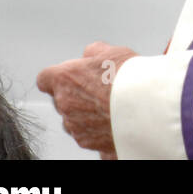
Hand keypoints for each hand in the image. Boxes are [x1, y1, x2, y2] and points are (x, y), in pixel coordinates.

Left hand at [36, 41, 136, 158]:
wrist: (147, 107)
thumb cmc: (130, 78)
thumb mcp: (112, 51)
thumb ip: (94, 51)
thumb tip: (90, 54)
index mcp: (65, 79)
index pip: (45, 78)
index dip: (58, 77)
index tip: (72, 76)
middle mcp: (65, 104)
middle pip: (61, 100)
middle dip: (76, 95)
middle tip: (100, 89)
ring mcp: (75, 126)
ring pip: (73, 120)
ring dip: (86, 114)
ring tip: (111, 106)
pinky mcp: (88, 142)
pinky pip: (88, 135)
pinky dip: (98, 129)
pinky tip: (115, 121)